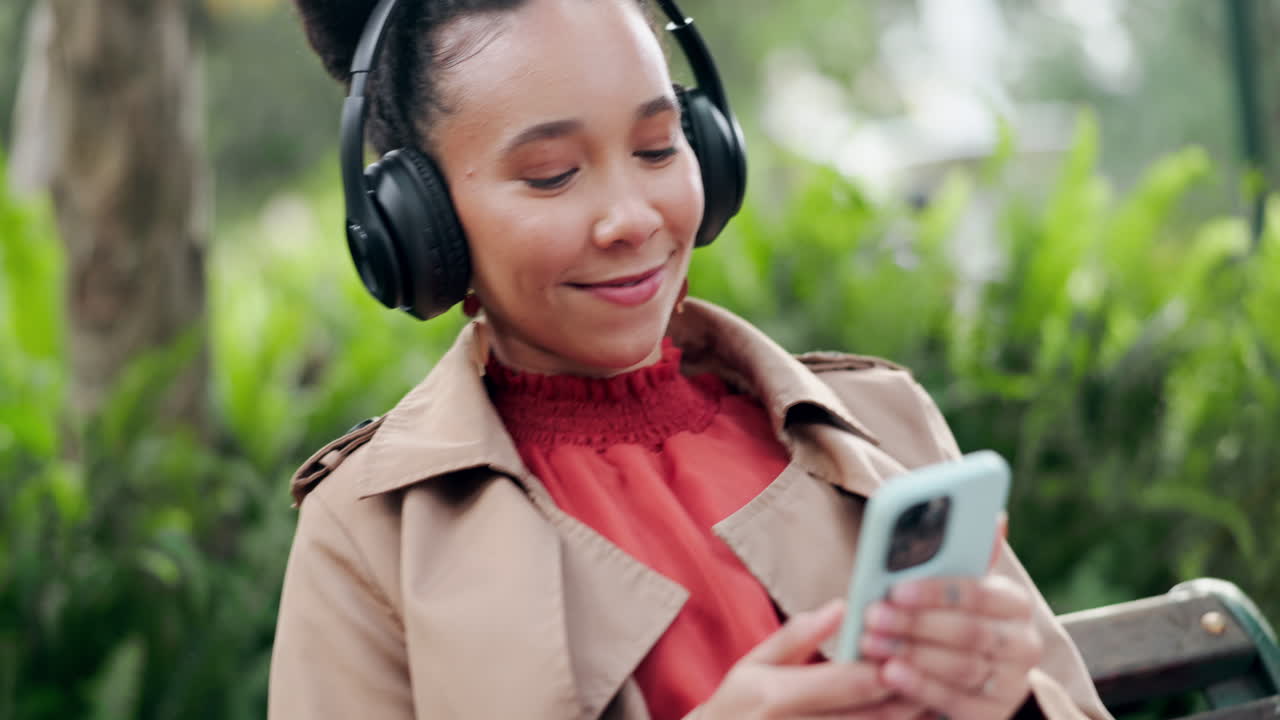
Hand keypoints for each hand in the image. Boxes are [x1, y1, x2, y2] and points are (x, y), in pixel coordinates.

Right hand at [698, 600, 928, 718]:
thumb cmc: (736, 707)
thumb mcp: (752, 665)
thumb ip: (797, 637)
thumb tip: (841, 607)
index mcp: (777, 696)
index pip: (848, 682)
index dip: (887, 668)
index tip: (913, 649)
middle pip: (872, 715)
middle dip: (909, 694)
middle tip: (940, 673)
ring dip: (907, 716)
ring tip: (936, 696)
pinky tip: (909, 714)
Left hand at [857, 574, 1042, 719]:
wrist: (964, 681)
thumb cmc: (949, 621)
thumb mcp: (954, 592)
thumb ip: (960, 560)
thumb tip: (994, 517)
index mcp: (1015, 604)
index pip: (981, 593)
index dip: (937, 592)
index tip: (896, 589)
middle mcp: (1023, 644)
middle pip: (969, 632)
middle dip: (916, 623)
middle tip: (873, 616)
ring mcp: (1012, 684)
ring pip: (962, 667)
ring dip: (912, 654)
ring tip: (871, 644)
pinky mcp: (994, 715)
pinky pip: (957, 702)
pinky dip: (920, 687)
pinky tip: (890, 674)